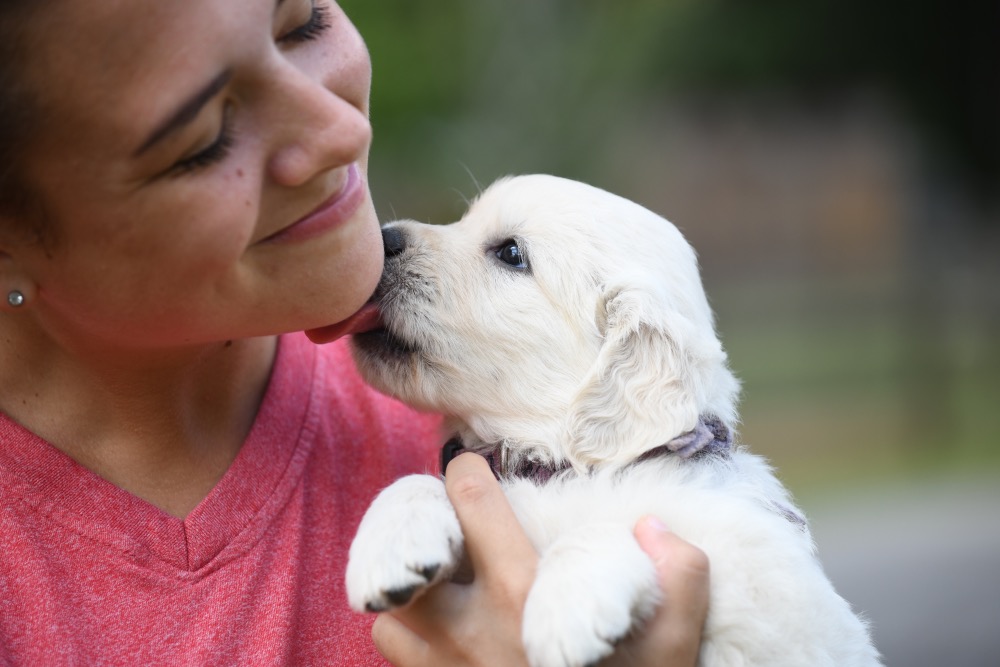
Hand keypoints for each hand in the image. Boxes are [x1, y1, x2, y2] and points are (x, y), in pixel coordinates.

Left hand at [371, 453, 710, 666]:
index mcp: (524, 596)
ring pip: (393, 608)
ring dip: (411, 589)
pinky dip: (408, 633)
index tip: (470, 469)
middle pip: (410, 552)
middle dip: (421, 527)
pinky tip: (441, 631)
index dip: (464, 474)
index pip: (471, 505)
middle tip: (448, 523)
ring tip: (442, 582)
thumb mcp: (674, 647)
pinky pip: (396, 651)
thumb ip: (679, 576)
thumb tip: (650, 526)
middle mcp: (470, 628)